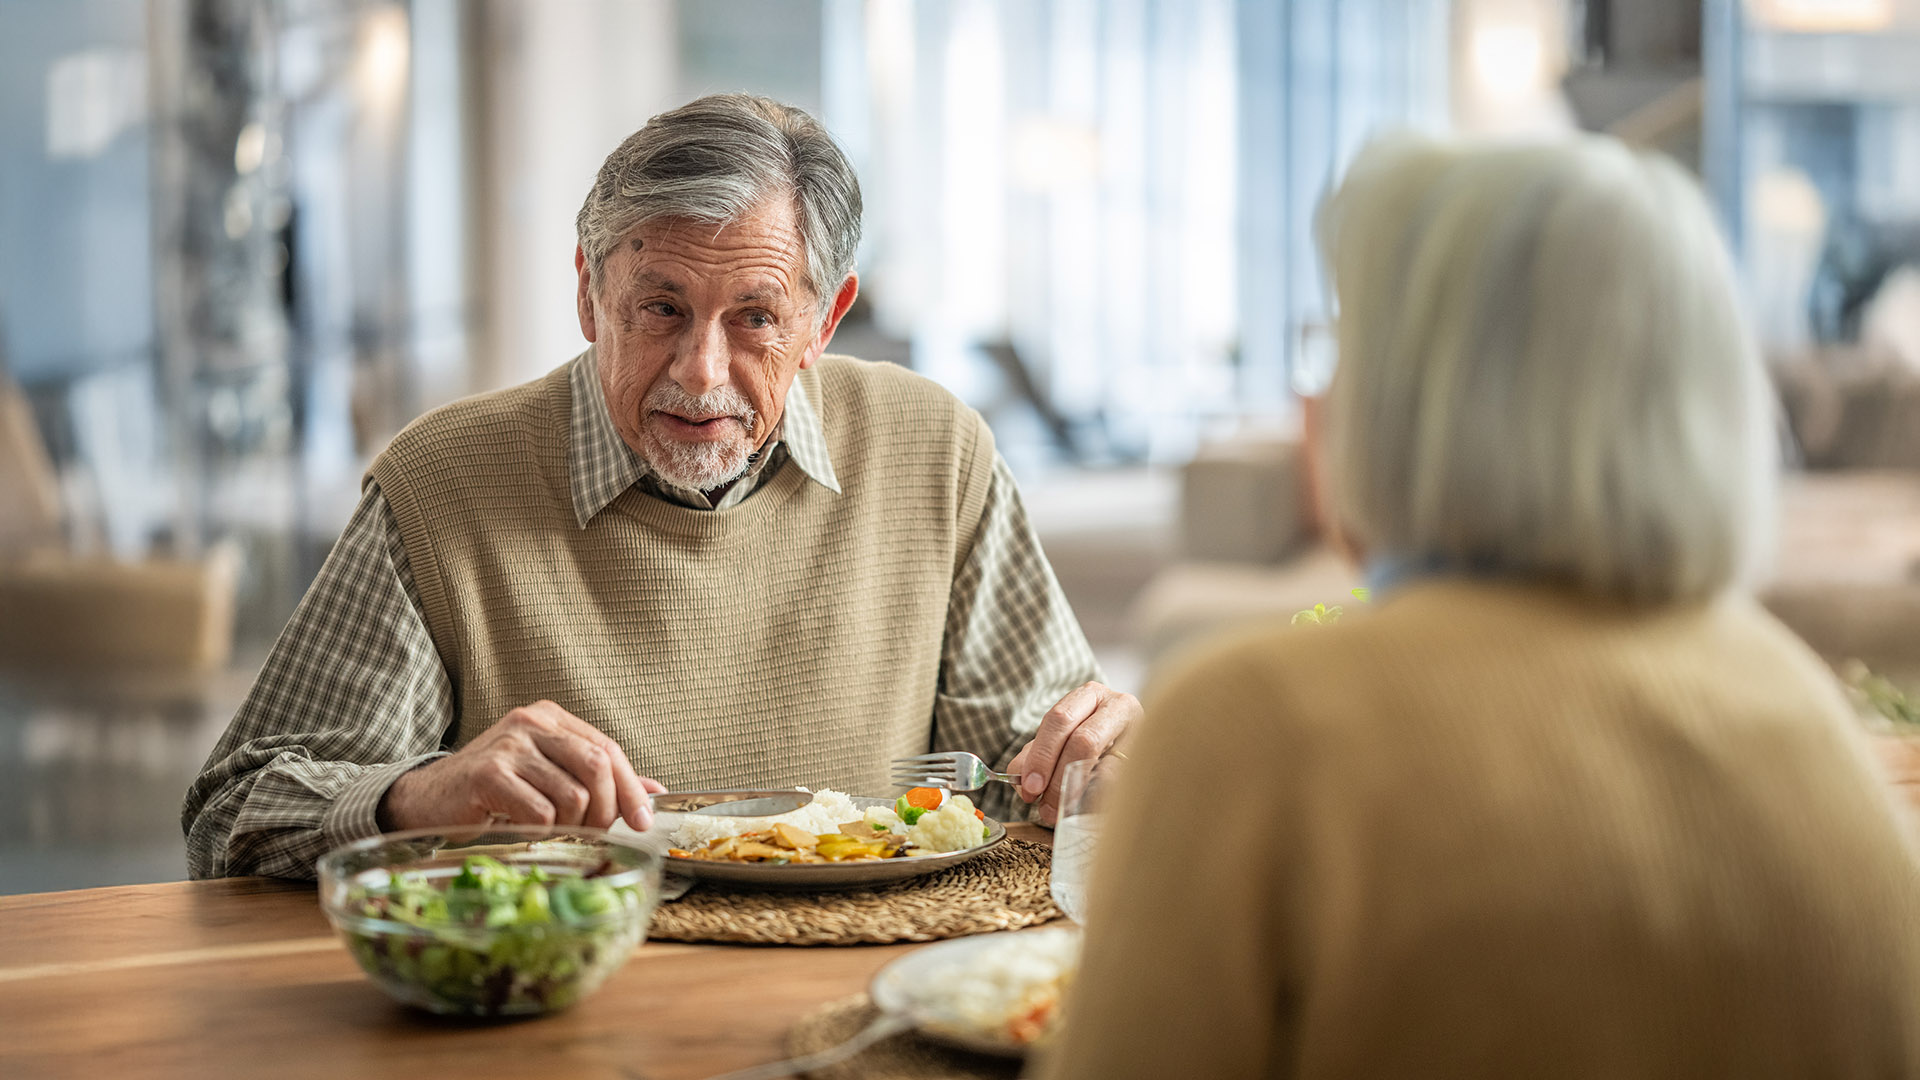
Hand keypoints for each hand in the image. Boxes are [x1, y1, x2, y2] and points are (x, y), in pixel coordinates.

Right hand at [379, 700, 663, 831]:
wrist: (428, 800)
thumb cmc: (494, 791)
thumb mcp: (549, 777)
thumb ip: (599, 781)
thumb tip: (655, 791)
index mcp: (552, 719)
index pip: (609, 749)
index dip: (632, 789)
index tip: (642, 822)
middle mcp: (532, 723)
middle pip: (597, 766)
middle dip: (606, 810)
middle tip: (594, 834)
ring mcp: (509, 746)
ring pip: (572, 795)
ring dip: (570, 825)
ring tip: (550, 831)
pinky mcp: (489, 774)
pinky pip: (541, 812)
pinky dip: (542, 831)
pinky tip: (525, 830)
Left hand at [1006, 681, 1140, 825]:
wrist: (1138, 742)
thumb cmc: (1088, 739)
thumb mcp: (1056, 740)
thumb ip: (1033, 755)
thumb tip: (1020, 781)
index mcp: (1089, 696)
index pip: (1060, 720)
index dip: (1042, 756)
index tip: (1030, 788)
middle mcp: (1118, 706)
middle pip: (1083, 740)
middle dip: (1058, 777)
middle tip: (1044, 805)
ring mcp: (1141, 732)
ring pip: (1107, 767)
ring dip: (1079, 794)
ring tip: (1061, 811)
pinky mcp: (1152, 759)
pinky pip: (1122, 785)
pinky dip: (1099, 801)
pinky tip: (1086, 807)